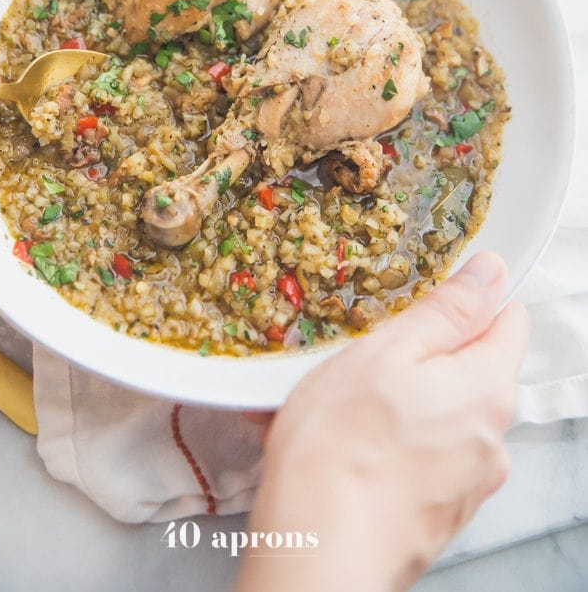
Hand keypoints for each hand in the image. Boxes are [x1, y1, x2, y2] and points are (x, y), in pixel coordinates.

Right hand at [236, 252, 528, 591]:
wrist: (318, 552)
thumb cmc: (340, 449)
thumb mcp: (387, 351)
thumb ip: (447, 311)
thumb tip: (490, 274)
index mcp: (487, 387)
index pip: (508, 318)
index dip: (467, 301)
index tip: (423, 303)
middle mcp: (492, 438)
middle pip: (471, 368)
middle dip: (422, 356)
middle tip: (364, 359)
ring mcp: (468, 482)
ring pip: (442, 414)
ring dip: (401, 403)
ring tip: (342, 409)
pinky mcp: (440, 513)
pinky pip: (424, 457)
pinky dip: (393, 445)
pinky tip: (347, 447)